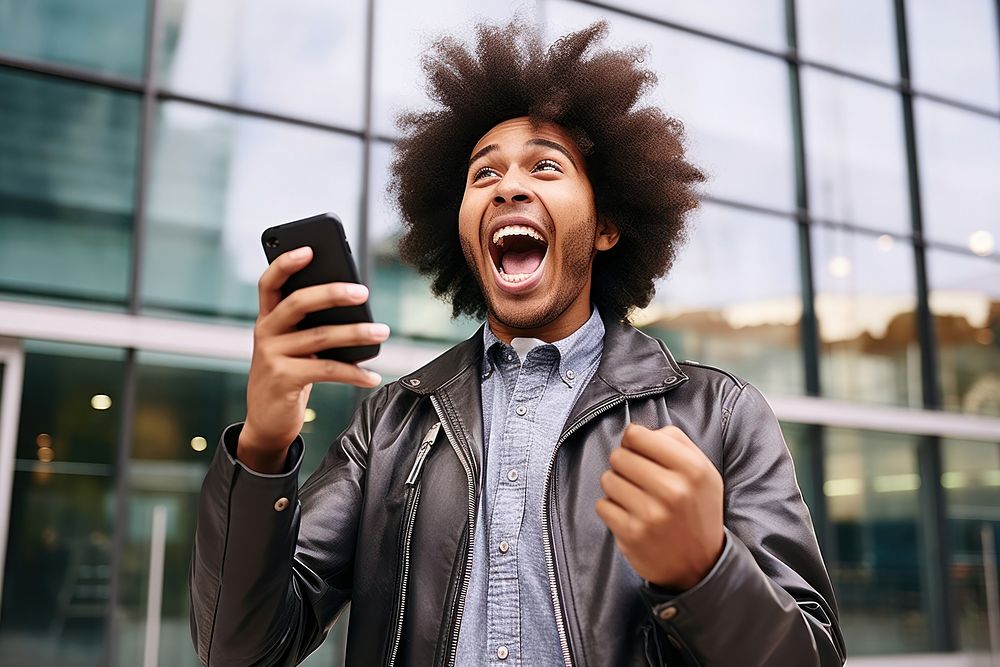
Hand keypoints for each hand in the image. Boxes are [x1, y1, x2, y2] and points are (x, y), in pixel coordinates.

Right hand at [238, 246, 389, 471]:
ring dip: (357, 333)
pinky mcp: (283, 380)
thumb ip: (310, 326)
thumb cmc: (288, 376)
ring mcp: (271, 356)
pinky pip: (328, 370)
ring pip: (321, 336)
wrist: (267, 422)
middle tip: (363, 292)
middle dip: (333, 293)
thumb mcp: (292, 347)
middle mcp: (265, 333)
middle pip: (298, 303)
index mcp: (267, 319)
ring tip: (381, 331)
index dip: (285, 263)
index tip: (310, 249)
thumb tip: (353, 308)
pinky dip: (355, 373)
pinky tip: (372, 376)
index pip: (270, 282)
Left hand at [596, 424, 723, 590]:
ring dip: (617, 487)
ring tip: (636, 498)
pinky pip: (602, 505)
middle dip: (624, 464)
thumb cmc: (696, 509)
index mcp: (692, 469)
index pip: (637, 435)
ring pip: (607, 479)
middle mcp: (673, 490)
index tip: (639, 452)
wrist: (701, 565)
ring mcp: (651, 514)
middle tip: (639, 479)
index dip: (633, 441)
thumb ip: (674, 442)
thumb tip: (634, 431)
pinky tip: (631, 516)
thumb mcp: (703, 471)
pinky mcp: (632, 535)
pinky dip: (612, 509)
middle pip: (619, 456)